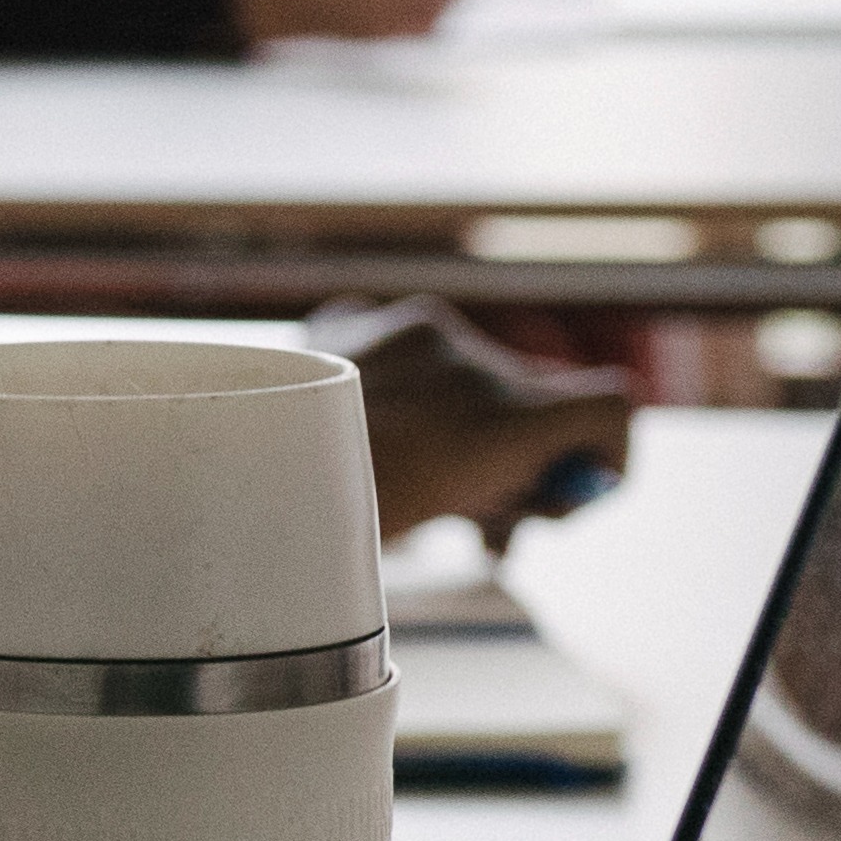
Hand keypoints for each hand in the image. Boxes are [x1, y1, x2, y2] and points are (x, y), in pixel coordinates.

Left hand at [322, 296, 636, 544]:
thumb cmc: (338, 521)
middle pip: (529, 398)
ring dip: (453, 413)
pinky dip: (397, 379)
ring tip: (400, 462)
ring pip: (465, 371)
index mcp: (500, 421)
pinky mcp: (352, 319)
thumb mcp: (443, 519)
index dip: (608, 452)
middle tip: (474, 503)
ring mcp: (406, 330)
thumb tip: (531, 506)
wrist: (231, 485)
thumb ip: (501, 497)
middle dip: (517, 449)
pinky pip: (401, 343)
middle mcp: (464, 359)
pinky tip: (361, 418)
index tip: (576, 488)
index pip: (609, 405)